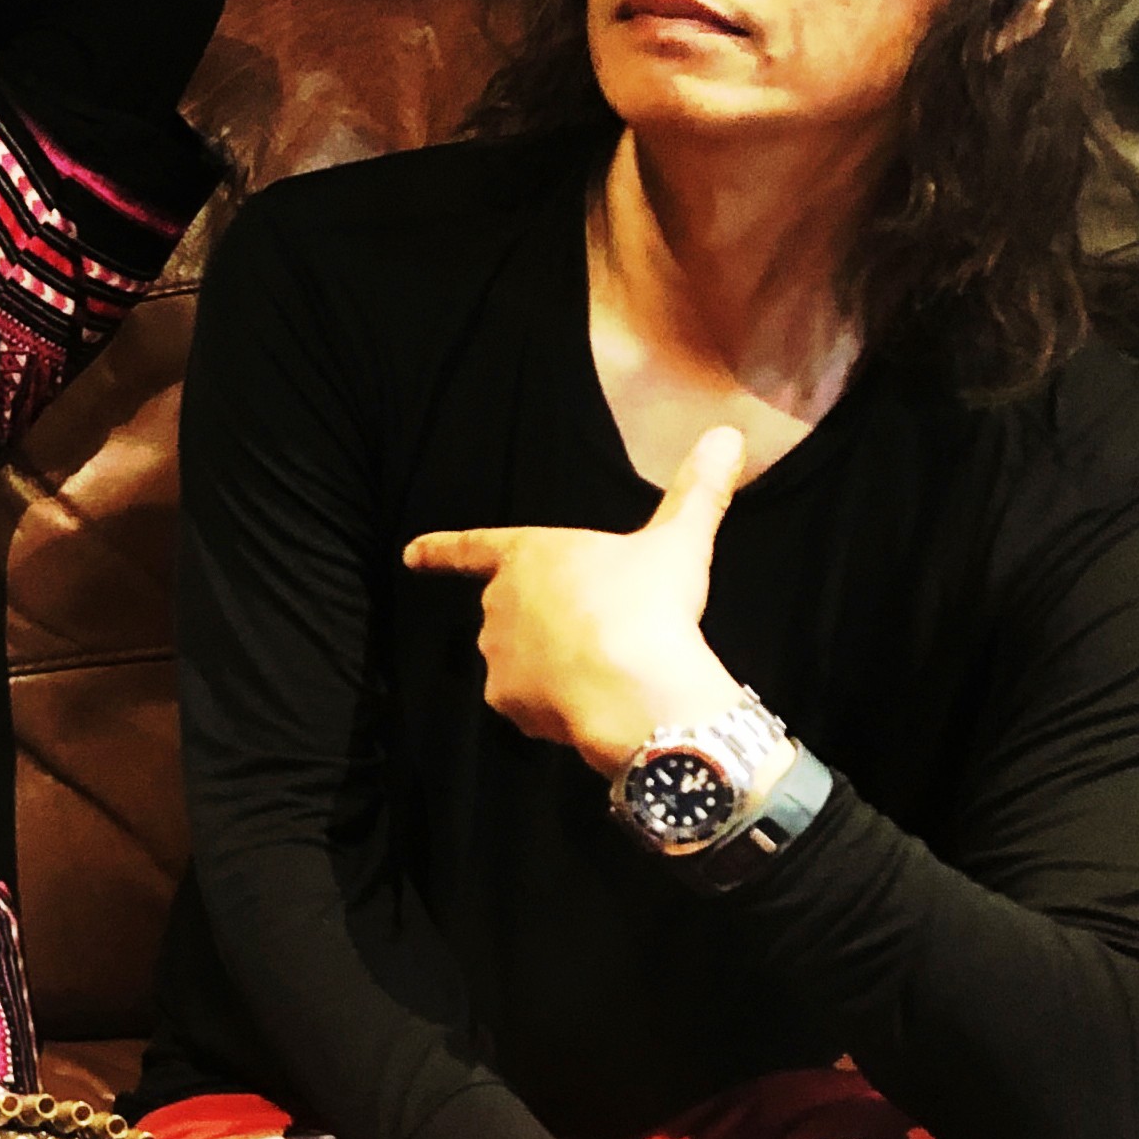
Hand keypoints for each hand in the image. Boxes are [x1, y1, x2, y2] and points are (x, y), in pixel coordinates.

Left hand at [403, 424, 750, 772]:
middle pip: (512, 610)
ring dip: (550, 662)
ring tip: (602, 666)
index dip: (441, 549)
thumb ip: (698, 490)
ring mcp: (497, 654)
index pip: (474, 546)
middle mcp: (499, 603)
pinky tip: (589, 701)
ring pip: (520, 658)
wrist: (634, 686)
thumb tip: (728, 435)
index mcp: (529, 555)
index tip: (410, 554)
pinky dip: (552, 703)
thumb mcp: (679, 541)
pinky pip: (527, 702)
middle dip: (546, 620)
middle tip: (599, 628)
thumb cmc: (647, 604)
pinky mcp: (505, 701)